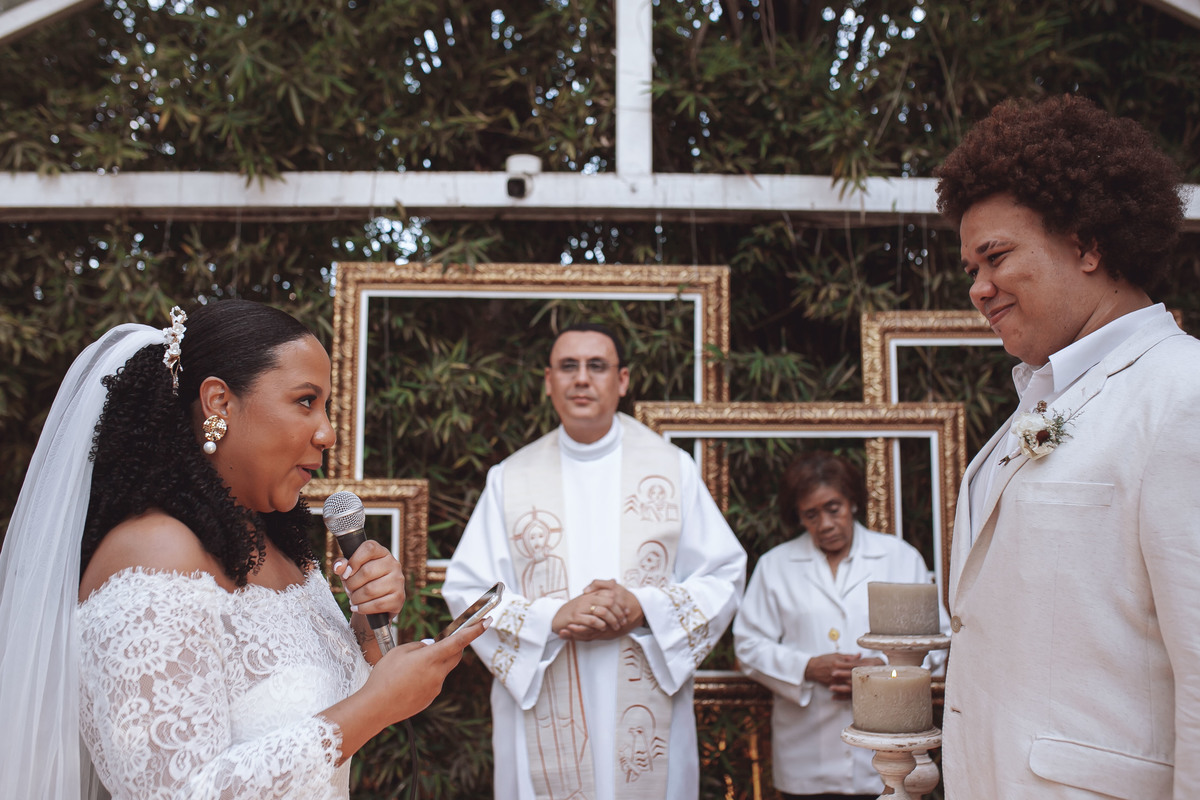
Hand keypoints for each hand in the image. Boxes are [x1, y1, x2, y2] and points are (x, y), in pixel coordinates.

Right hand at [327, 616, 487, 761]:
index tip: (487, 621)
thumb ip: (419, 646)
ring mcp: (436, 688)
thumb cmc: (384, 676)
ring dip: (433, 665)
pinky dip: (425, 679)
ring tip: (408, 670)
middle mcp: (438, 673)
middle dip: (452, 647)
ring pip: (442, 670)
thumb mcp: (399, 652)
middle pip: (455, 655)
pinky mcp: (430, 698)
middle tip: (438, 644)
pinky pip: (433, 683)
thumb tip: (430, 647)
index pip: (459, 640)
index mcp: (431, 658)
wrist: (376, 707)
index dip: (475, 630)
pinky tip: (407, 683)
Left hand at [334, 539, 405, 619]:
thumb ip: (341, 565)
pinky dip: (363, 608)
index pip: (369, 548)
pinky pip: (377, 604)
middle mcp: (393, 564)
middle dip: (351, 584)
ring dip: (356, 598)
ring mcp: (398, 580)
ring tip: (353, 599)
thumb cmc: (362, 583)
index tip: (346, 573)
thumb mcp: (350, 571)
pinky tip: (358, 607)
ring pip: (370, 590)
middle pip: (367, 571)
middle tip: (349, 589)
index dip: (354, 560)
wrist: (377, 604)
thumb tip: (339, 567)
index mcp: (381, 553)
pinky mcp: (399, 597)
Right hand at [553, 579, 643, 641]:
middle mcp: (586, 598)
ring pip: (602, 611)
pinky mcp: (575, 617)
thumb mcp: (587, 599)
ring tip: (615, 627)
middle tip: (623, 622)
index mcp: (591, 593)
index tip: (626, 612)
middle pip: (609, 602)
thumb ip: (600, 591)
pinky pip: (592, 620)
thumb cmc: (573, 610)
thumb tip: (614, 580)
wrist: (555, 616)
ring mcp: (581, 607)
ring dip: (612, 620)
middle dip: (619, 613)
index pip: (610, 594)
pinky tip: (602, 628)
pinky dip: (600, 625)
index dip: (620, 603)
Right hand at [805, 652, 883, 698]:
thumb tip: (859, 655)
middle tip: (874, 681)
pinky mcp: (833, 685)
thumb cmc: (824, 660)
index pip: (854, 666)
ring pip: (849, 685)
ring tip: (868, 689)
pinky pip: (842, 691)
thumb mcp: (836, 655)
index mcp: (839, 663)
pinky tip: (856, 694)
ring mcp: (835, 680)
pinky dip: (849, 693)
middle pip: (853, 677)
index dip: (864, 668)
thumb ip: (848, 656)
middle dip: (863, 679)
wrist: (811, 668)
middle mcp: (838, 672)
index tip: (873, 669)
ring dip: (858, 687)